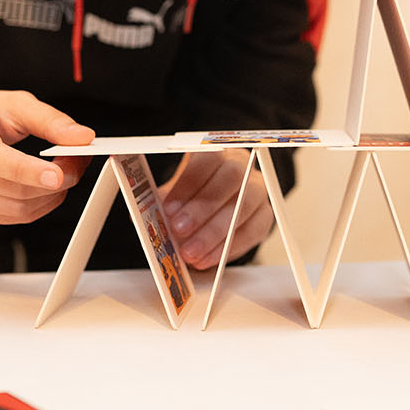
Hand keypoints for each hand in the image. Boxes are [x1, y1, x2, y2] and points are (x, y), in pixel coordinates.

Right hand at [0, 90, 94, 223]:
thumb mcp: (11, 103)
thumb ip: (49, 120)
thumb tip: (83, 137)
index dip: (26, 169)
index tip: (58, 174)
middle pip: (8, 189)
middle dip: (53, 182)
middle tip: (76, 165)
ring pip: (12, 210)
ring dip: (48, 197)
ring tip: (63, 175)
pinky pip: (8, 220)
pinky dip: (35, 208)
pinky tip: (44, 190)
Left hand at [160, 149, 273, 269]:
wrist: (218, 203)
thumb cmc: (195, 194)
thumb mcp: (178, 191)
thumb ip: (166, 200)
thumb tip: (144, 216)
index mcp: (219, 151)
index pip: (209, 157)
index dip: (189, 182)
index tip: (168, 207)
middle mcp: (244, 165)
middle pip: (232, 178)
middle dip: (203, 207)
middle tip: (179, 230)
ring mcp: (258, 190)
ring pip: (244, 206)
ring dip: (214, 232)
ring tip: (190, 253)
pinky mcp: (265, 215)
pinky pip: (253, 231)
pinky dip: (227, 248)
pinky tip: (207, 258)